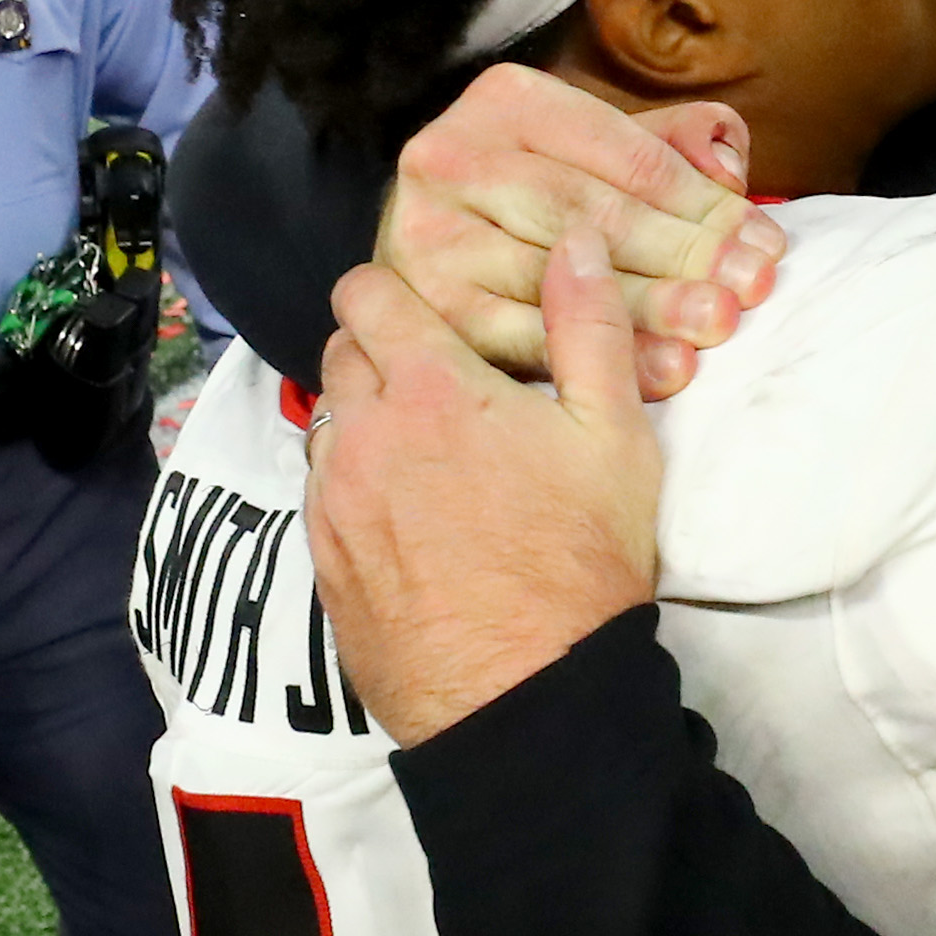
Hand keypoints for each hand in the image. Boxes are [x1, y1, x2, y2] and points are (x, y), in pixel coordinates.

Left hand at [305, 231, 660, 742]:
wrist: (524, 695)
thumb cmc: (578, 560)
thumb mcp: (612, 435)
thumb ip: (589, 326)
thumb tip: (574, 241)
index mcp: (431, 385)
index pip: (365, 292)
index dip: (392, 290)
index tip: (429, 312)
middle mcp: (364, 432)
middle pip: (339, 349)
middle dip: (381, 349)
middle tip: (444, 382)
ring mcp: (334, 500)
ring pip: (329, 421)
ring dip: (366, 418)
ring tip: (431, 454)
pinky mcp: (323, 561)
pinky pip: (323, 492)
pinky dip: (356, 485)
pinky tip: (413, 517)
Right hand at [375, 63, 781, 400]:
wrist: (442, 249)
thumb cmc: (544, 200)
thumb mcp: (606, 153)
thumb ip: (674, 145)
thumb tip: (726, 166)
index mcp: (506, 100)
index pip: (626, 154)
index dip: (704, 201)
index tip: (763, 241)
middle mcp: (451, 158)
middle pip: (593, 212)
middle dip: (684, 252)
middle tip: (751, 286)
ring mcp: (427, 235)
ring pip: (558, 275)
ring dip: (649, 306)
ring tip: (717, 323)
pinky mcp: (423, 306)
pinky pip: (523, 336)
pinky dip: (599, 354)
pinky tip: (662, 368)